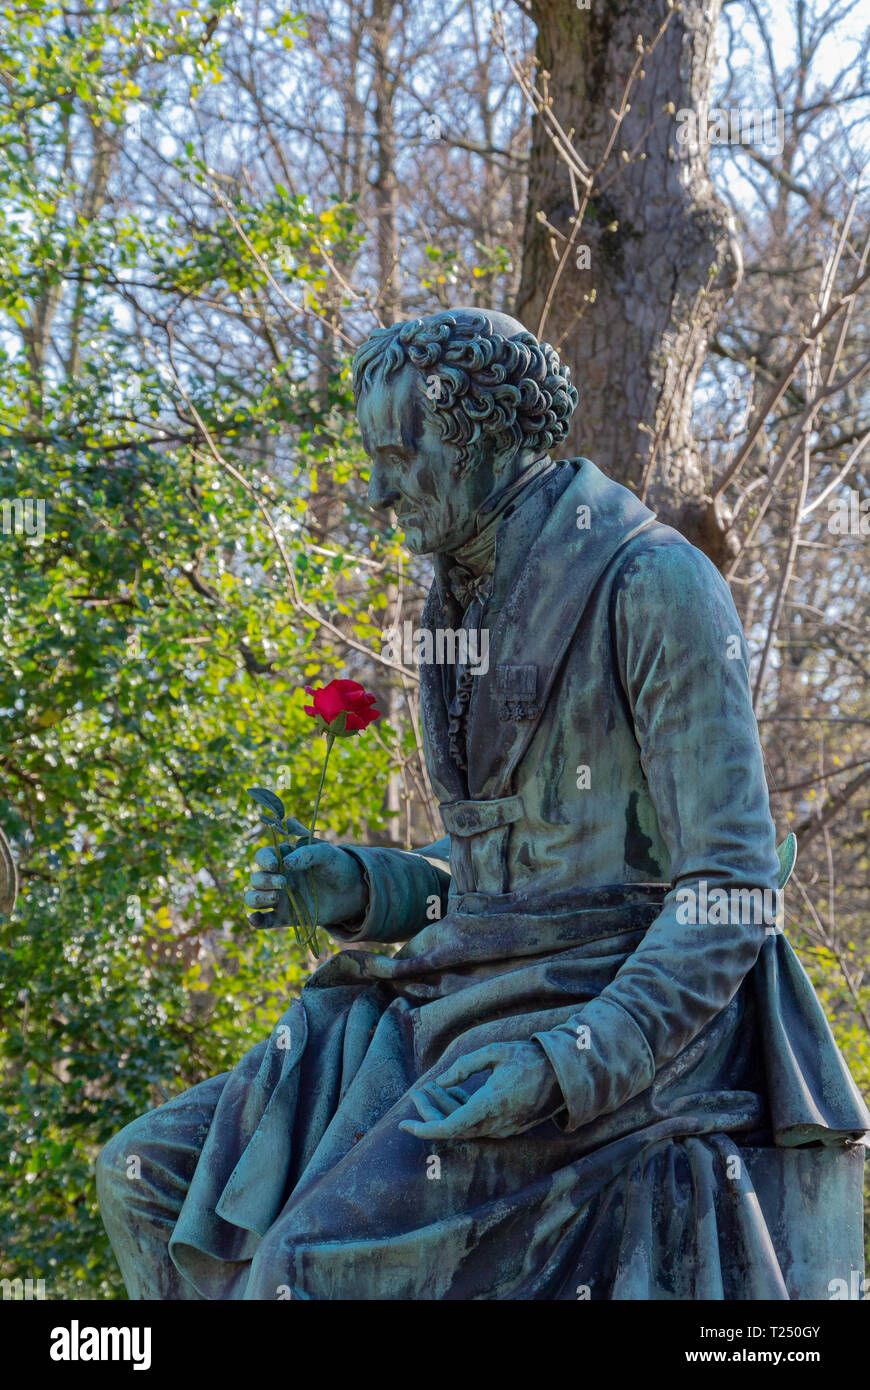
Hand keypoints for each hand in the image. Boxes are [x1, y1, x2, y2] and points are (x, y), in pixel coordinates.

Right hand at [245, 840, 366, 930]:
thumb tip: (285, 863)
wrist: (352, 891)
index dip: (264, 860)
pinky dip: (256, 921)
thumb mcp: (327, 854)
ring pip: (253, 899)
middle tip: (284, 883)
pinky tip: (255, 919)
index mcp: (284, 857)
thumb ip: (307, 854)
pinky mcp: (284, 917)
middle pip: (256, 879)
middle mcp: (276, 877)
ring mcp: (279, 898)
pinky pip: (263, 920)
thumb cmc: (338, 866)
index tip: (274, 865)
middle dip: (265, 881)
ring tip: (276, 897)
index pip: (263, 856)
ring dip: (258, 898)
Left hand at [399, 1041, 564, 1140]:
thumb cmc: (529, 1058)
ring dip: (445, 1110)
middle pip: (452, 1128)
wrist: (564, 1075)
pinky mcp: (508, 1127)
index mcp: (489, 1105)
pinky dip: (461, 1111)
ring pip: (464, 1126)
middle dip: (430, 1112)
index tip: (404, 1125)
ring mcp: (503, 1128)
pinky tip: (452, 1094)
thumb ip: (465, 1066)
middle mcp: (495, 1123)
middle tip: (417, 1093)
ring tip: (430, 1088)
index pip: (448, 1128)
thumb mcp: (495, 1052)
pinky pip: (477, 1124)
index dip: (423, 1128)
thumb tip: (443, 1081)